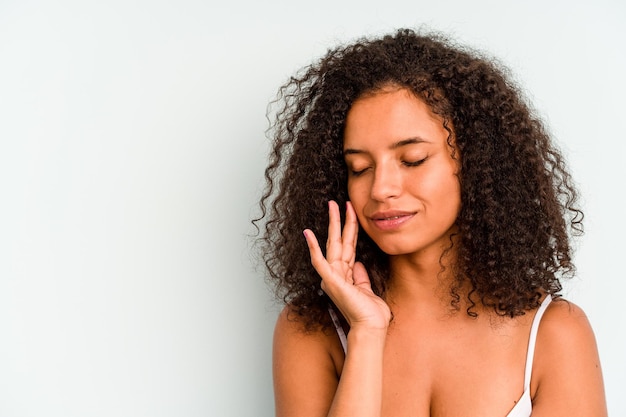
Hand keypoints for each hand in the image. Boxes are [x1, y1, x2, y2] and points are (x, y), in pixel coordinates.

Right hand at [304, 201, 390, 331]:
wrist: (371, 327)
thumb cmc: (370, 314)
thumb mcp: (367, 289)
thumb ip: (361, 276)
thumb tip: (358, 264)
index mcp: (345, 274)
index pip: (348, 246)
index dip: (350, 228)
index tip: (352, 212)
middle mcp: (337, 273)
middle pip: (339, 241)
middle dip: (340, 220)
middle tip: (337, 202)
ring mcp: (332, 276)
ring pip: (332, 244)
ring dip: (332, 224)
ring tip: (332, 205)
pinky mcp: (330, 280)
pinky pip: (319, 261)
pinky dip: (313, 247)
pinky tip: (308, 233)